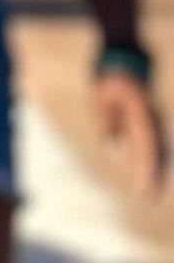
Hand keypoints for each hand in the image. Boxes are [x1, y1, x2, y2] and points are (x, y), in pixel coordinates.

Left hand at [94, 62, 169, 204]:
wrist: (122, 64)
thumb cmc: (109, 82)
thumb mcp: (102, 99)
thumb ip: (108, 122)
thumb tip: (113, 148)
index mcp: (141, 114)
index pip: (146, 146)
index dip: (147, 168)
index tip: (144, 186)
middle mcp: (152, 119)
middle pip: (156, 151)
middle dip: (153, 175)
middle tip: (149, 199)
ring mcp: (154, 121)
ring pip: (160, 150)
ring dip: (157, 171)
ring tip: (152, 194)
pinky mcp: (150, 123)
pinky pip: (156, 145)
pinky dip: (157, 160)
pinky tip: (154, 174)